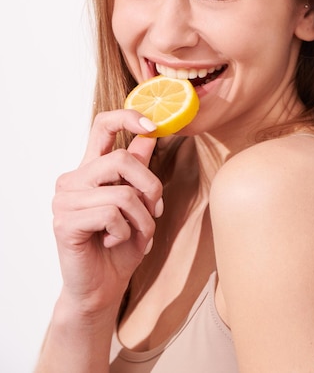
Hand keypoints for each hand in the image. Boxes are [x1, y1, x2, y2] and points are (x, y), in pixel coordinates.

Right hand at [52, 109, 162, 313]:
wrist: (102, 289)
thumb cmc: (120, 245)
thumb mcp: (138, 203)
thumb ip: (139, 169)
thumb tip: (149, 134)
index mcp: (91, 168)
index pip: (103, 125)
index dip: (129, 117)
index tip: (153, 126)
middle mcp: (74, 179)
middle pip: (122, 159)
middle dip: (150, 187)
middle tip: (155, 211)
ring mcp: (65, 200)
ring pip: (122, 193)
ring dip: (142, 219)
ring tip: (136, 234)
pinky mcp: (64, 222)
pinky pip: (111, 215)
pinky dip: (125, 233)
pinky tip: (112, 242)